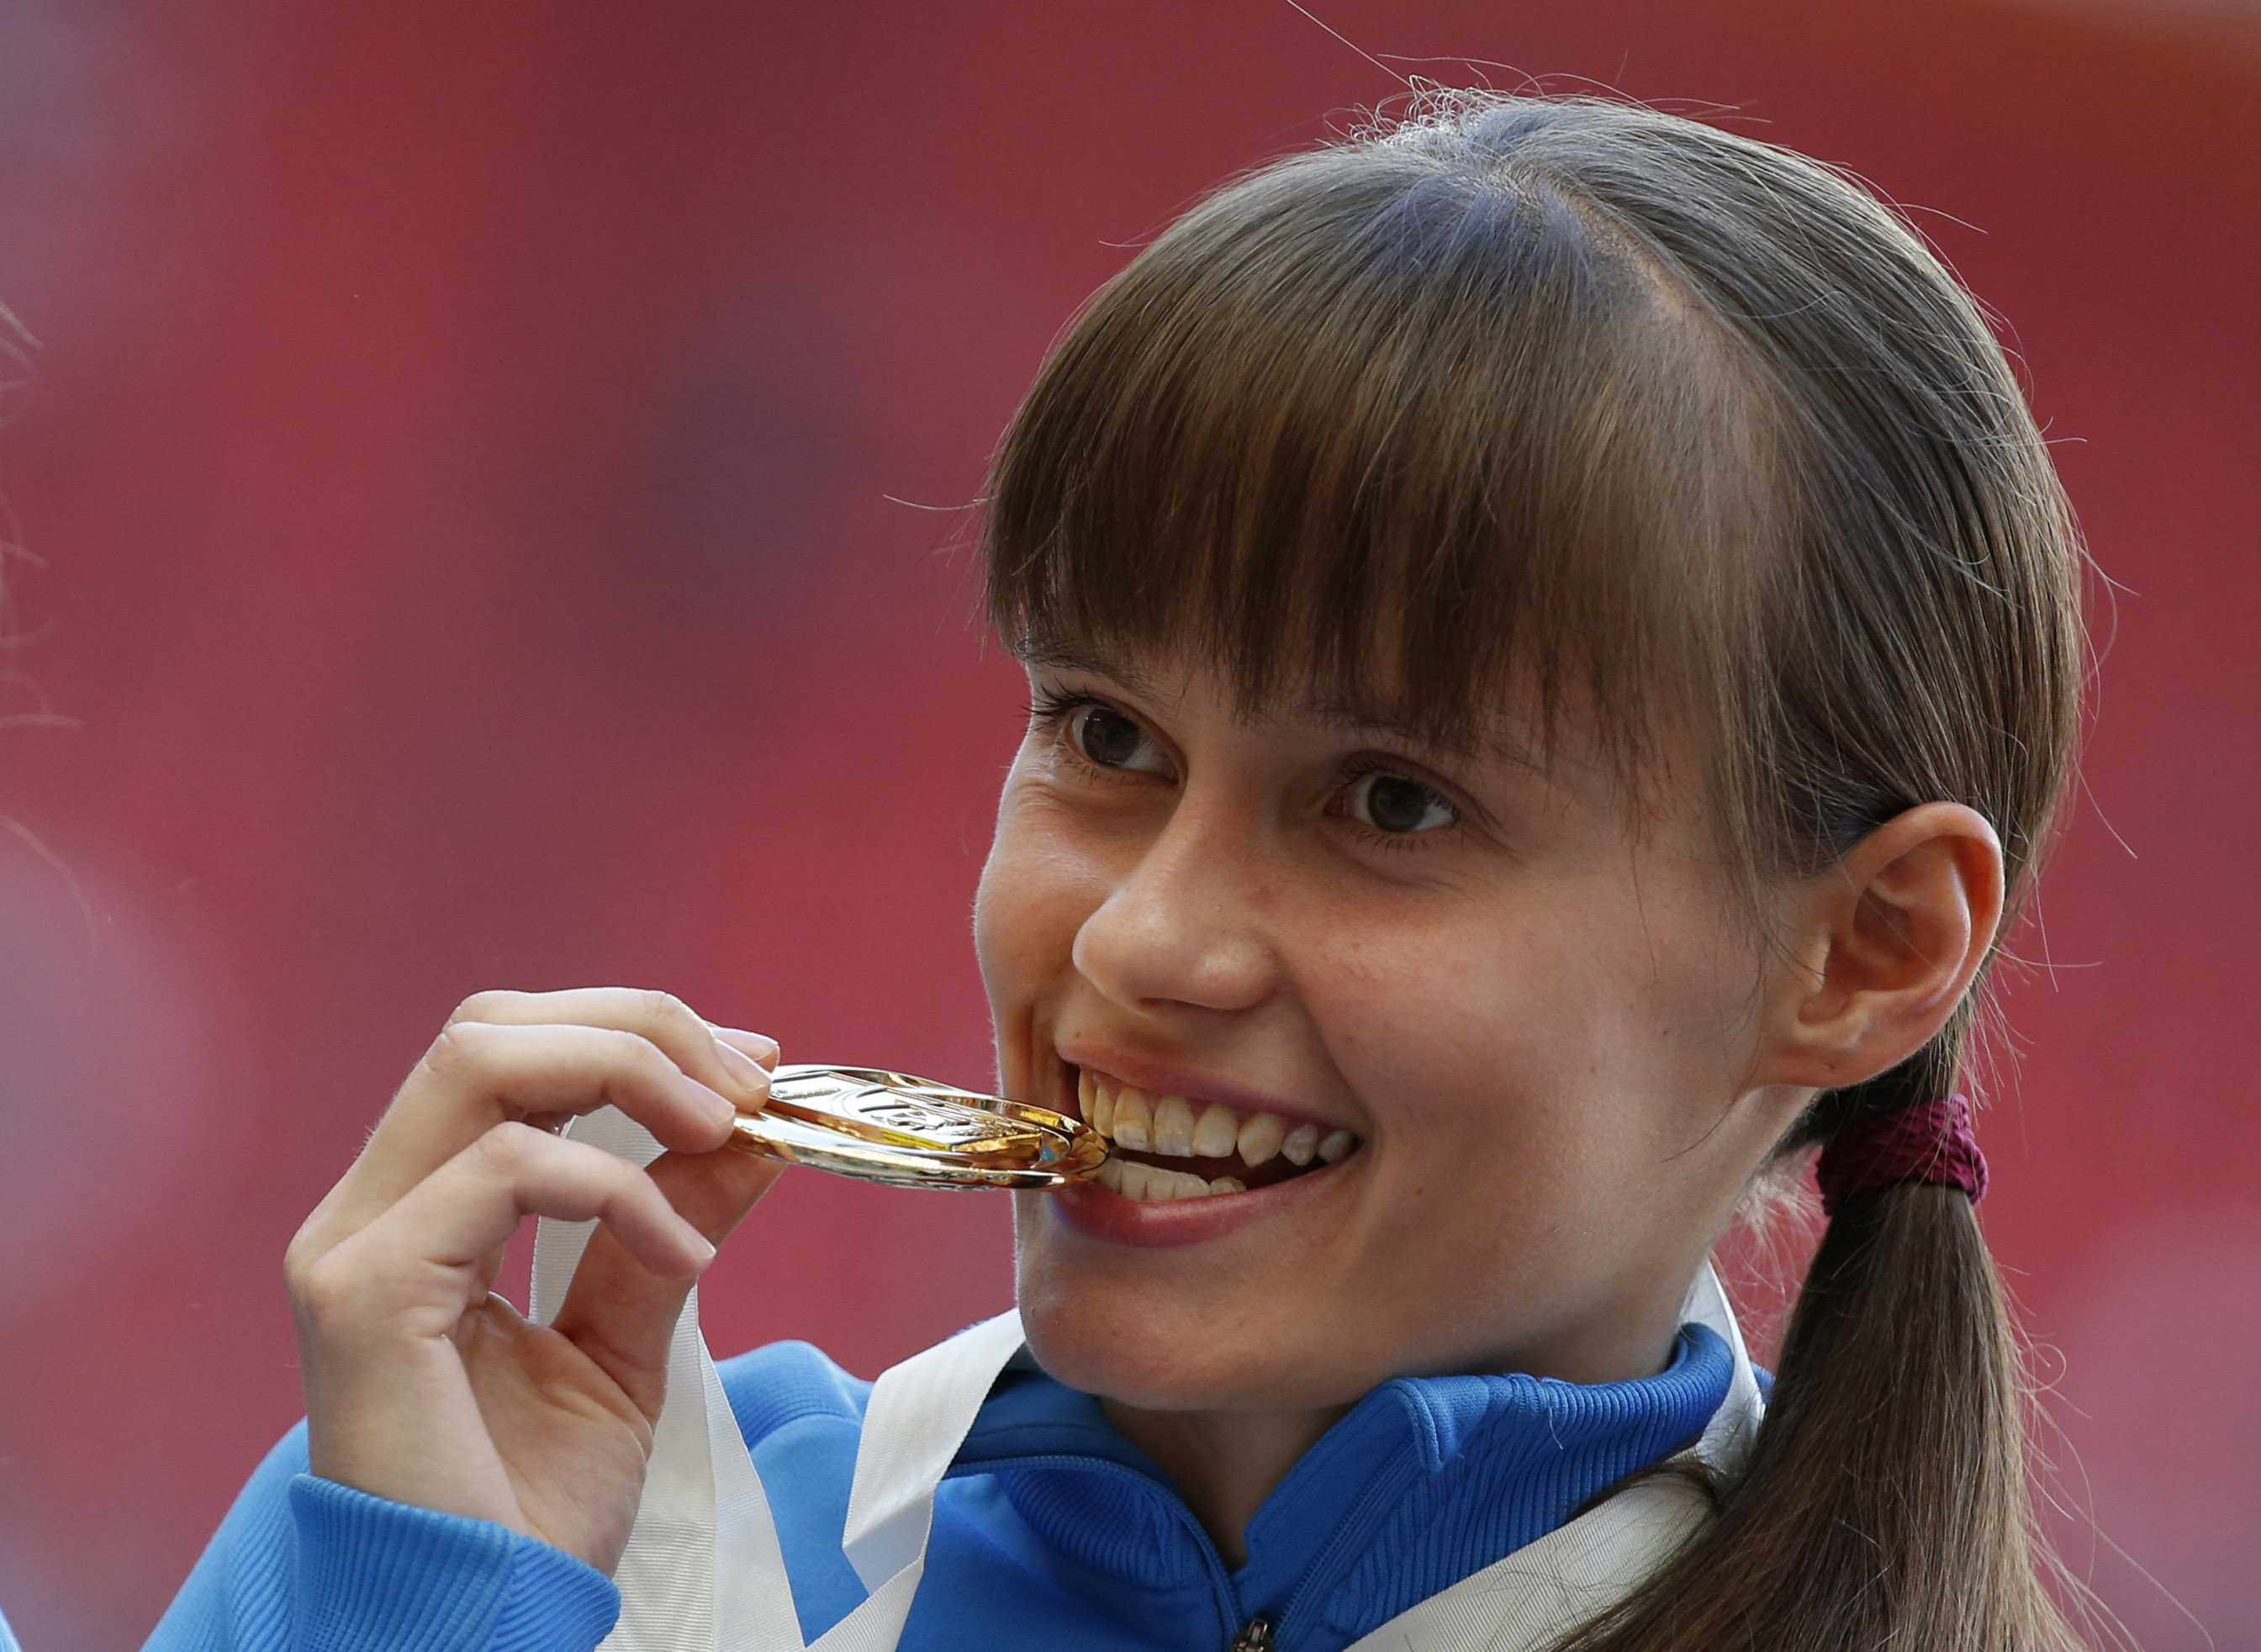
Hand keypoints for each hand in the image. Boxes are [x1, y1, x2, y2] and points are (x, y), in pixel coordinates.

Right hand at [282, 987, 785, 1572]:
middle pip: (490, 1027)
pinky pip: (506, 1169)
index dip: (632, 1031)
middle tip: (747, 1079)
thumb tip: (756, 1125)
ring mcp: (354, 1243)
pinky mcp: (367, 1291)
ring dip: (629, 1069)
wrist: (489, 1618)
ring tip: (726, 1127)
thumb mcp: (632, 1331)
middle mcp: (370, 1208)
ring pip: (480, 1060)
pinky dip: (617, 1188)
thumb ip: (676, 1218)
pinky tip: (678, 1254)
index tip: (749, 1064)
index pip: (510, 1051)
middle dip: (637, 1025)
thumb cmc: (533, 1501)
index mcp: (419, 1208)